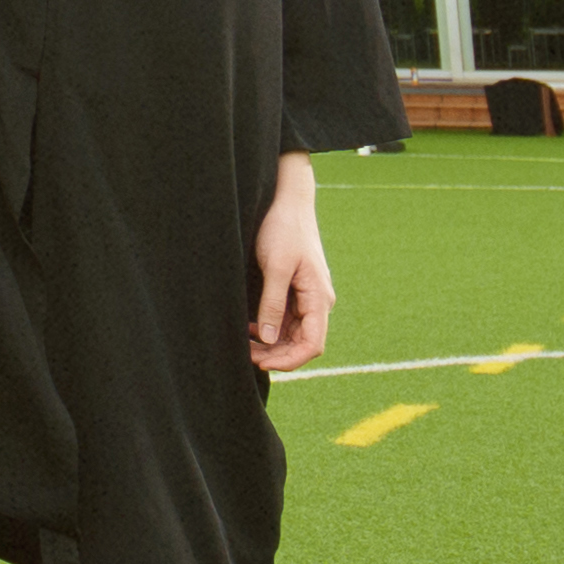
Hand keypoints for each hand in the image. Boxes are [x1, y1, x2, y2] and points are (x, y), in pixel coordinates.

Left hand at [248, 169, 333, 373]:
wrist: (288, 201)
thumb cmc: (284, 229)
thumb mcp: (275, 267)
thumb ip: (273, 304)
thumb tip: (270, 340)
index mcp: (319, 297)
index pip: (312, 345)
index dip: (289, 360)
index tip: (261, 362)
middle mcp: (318, 302)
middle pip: (301, 343)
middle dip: (275, 354)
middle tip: (245, 355)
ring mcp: (307, 297)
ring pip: (292, 334)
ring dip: (271, 344)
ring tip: (244, 344)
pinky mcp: (296, 291)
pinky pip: (286, 320)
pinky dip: (269, 330)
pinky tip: (250, 329)